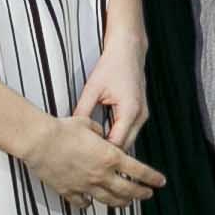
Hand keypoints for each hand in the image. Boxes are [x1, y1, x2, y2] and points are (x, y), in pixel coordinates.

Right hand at [15, 111, 164, 208]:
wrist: (39, 141)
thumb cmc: (64, 129)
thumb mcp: (88, 125)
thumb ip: (100, 133)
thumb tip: (102, 136)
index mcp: (110, 157)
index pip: (139, 171)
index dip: (152, 178)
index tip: (161, 182)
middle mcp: (101, 174)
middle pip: (128, 190)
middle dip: (141, 194)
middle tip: (147, 195)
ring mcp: (85, 185)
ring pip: (108, 200)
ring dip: (120, 202)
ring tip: (126, 203)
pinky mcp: (68, 191)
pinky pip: (82, 203)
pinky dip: (87, 204)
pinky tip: (90, 203)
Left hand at [72, 27, 147, 158]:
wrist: (128, 50)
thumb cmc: (112, 65)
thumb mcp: (92, 89)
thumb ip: (83, 111)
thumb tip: (72, 129)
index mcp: (129, 111)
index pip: (116, 143)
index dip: (101, 154)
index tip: (86, 161)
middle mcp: (140, 115)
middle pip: (124, 146)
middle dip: (108, 155)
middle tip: (87, 163)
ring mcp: (142, 114)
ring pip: (128, 140)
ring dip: (113, 147)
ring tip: (93, 155)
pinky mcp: (139, 112)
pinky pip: (128, 131)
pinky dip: (117, 137)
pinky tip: (102, 140)